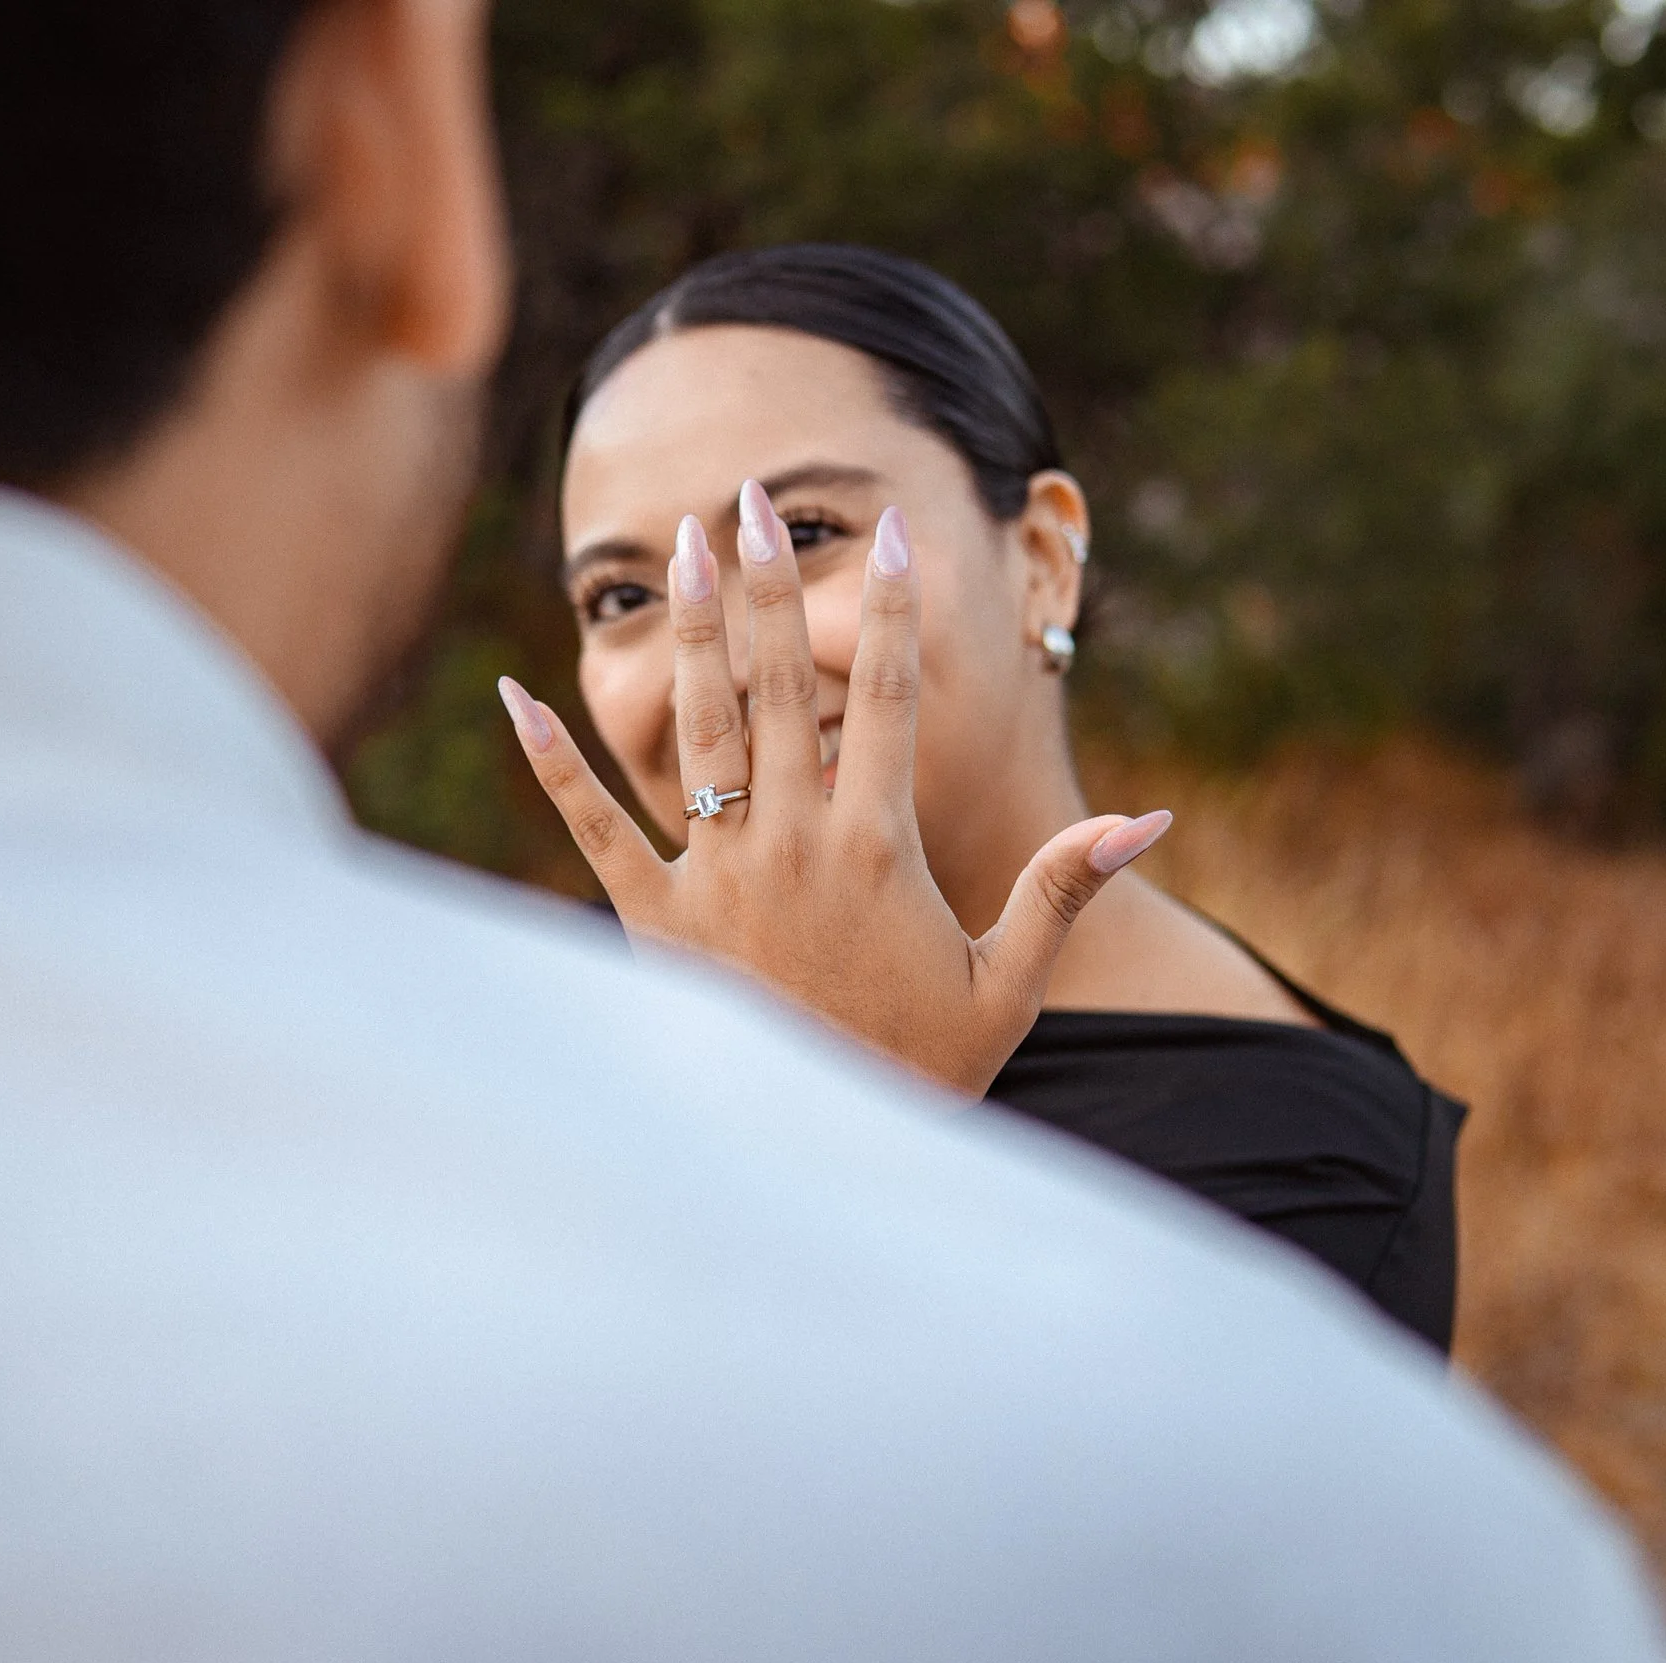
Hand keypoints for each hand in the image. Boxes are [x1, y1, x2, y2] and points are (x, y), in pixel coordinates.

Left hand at [498, 482, 1170, 1099]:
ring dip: (688, 632)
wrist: (820, 1161)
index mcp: (877, 848)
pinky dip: (551, 762)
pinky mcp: (652, 921)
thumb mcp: (1009, 985)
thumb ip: (1064, 888)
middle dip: (768, 584)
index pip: (890, 699)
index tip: (891, 534)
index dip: (893, 610)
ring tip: (678, 548)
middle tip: (750, 498)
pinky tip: (516, 693)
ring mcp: (715, 877)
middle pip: (781, 686)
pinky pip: (591, 829)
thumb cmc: (922, 1068)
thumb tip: (1150, 816)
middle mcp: (791, 844)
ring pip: (698, 729)